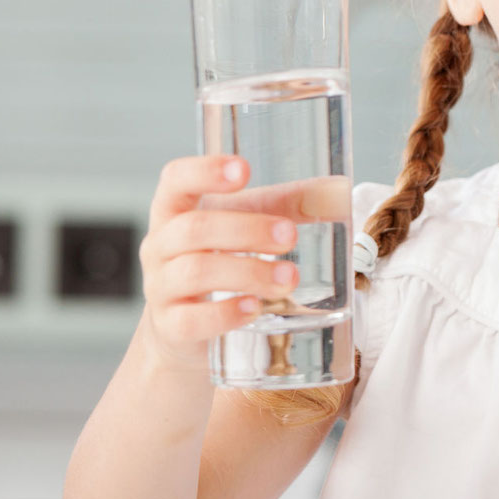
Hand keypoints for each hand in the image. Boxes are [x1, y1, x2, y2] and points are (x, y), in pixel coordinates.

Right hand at [136, 157, 348, 372]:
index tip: (243, 169)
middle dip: (245, 230)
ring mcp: (160, 289)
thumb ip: (285, 206)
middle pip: (193, 229)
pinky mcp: (170, 328)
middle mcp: (160, 246)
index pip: (175, 181)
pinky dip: (225, 314)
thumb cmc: (219, 261)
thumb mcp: (244, 226)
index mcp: (174, 211)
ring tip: (289, 277)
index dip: (204, 172)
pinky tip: (254, 309)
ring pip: (195, 272)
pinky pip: (191, 320)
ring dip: (247, 272)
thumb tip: (338, 193)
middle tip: (288, 237)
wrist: (185, 329)